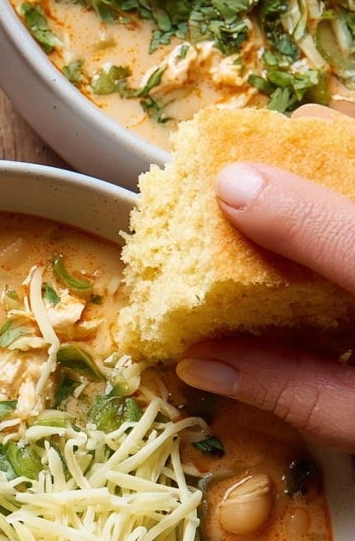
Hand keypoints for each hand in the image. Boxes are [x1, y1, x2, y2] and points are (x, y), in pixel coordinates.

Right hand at [175, 108, 354, 452]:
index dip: (284, 206)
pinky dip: (354, 174)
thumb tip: (201, 361)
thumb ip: (288, 387)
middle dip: (310, 153)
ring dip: (338, 156)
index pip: (351, 239)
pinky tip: (338, 197)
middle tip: (251, 170)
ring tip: (294, 167)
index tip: (226, 184)